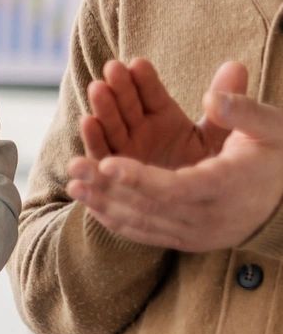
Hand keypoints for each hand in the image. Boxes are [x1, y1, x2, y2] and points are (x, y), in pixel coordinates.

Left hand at [66, 79, 282, 250]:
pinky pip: (145, 234)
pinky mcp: (186, 240)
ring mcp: (197, 234)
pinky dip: (114, 219)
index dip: (141, 177)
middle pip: (151, 206)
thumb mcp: (271, 128)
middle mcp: (210, 217)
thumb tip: (213, 94)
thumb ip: (242, 110)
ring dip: (103, 202)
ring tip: (72, 182)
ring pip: (142, 222)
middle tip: (73, 166)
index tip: (109, 163)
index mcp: (229, 187)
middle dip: (108, 186)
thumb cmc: (278, 156)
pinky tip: (89, 202)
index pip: (180, 188)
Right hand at [81, 59, 238, 168]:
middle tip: (112, 69)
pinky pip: (103, 155)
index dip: (144, 79)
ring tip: (99, 89)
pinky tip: (88, 121)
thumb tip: (237, 66)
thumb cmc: (212, 169)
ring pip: (111, 127)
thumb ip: (228, 102)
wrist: (203, 211)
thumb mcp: (219, 133)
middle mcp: (141, 132)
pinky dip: (94, 138)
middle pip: (127, 107)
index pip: (152, 94)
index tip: (138, 63)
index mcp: (164, 118)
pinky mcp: (113, 174)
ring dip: (103, 107)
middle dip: (119, 87)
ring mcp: (125, 151)